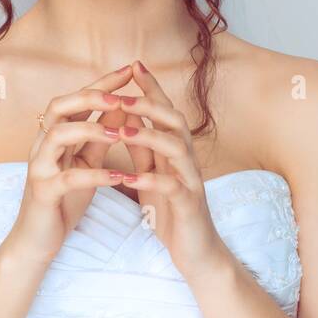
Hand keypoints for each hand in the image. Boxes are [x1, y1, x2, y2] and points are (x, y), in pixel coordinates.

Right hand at [7, 65, 132, 265]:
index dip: (101, 84)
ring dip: (90, 129)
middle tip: (121, 97)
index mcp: (54, 136)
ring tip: (119, 134)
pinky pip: (67, 178)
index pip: (75, 99)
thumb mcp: (87, 162)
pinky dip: (95, 175)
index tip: (129, 71)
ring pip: (57, 134)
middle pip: (58, 106)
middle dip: (90, 97)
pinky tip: (120, 177)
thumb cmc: (63, 200)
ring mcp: (39, 168)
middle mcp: (41, 146)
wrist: (37, 241)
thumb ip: (101, 136)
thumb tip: (122, 106)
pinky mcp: (43, 193)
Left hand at [116, 60, 229, 279]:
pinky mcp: (189, 205)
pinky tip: (130, 177)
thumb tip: (124, 117)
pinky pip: (173, 187)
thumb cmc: (172, 212)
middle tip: (122, 95)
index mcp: (176, 150)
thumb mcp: (152, 174)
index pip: (165, 111)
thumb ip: (142, 148)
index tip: (133, 65)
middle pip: (175, 121)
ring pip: (176, 148)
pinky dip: (152, 179)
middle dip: (150, 104)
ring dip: (148, 136)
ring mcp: (190, 180)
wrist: (196, 252)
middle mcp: (187, 159)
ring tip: (121, 131)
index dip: (152, 88)